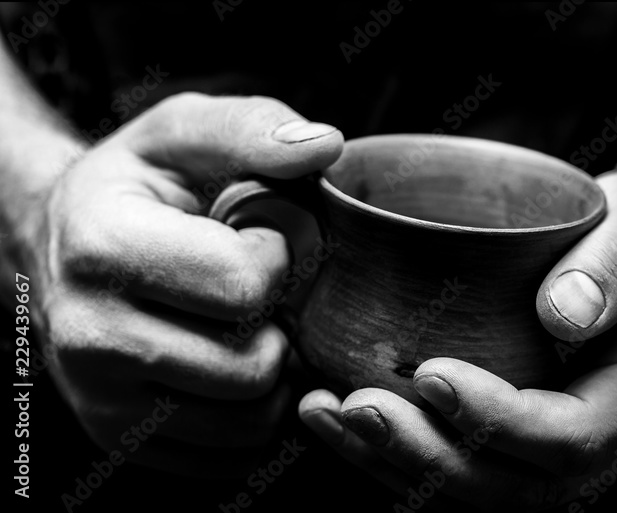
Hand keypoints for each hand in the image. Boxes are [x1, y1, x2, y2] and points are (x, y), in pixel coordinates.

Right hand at [33, 93, 342, 475]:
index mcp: (103, 249)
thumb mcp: (185, 132)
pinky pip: (231, 460)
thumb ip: (255, 128)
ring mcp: (102, 403)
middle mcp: (90, 337)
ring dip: (274, 376)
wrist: (62, 245)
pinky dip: (252, 419)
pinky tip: (234, 367)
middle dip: (282, 324)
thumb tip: (326, 145)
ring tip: (249, 327)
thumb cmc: (139, 186)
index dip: (279, 255)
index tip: (257, 236)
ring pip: (250, 424)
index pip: (246, 286)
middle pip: (254, 368)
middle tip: (260, 291)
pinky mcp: (121, 443)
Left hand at [299, 168, 616, 510]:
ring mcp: (568, 459)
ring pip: (480, 493)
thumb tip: (561, 311)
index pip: (576, 440)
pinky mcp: (525, 449)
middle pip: (519, 490)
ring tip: (325, 414)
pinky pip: (463, 472)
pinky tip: (338, 419)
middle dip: (431, 458)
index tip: (430, 372)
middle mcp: (614, 449)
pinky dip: (399, 455)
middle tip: (355, 408)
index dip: (499, 421)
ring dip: (398, 464)